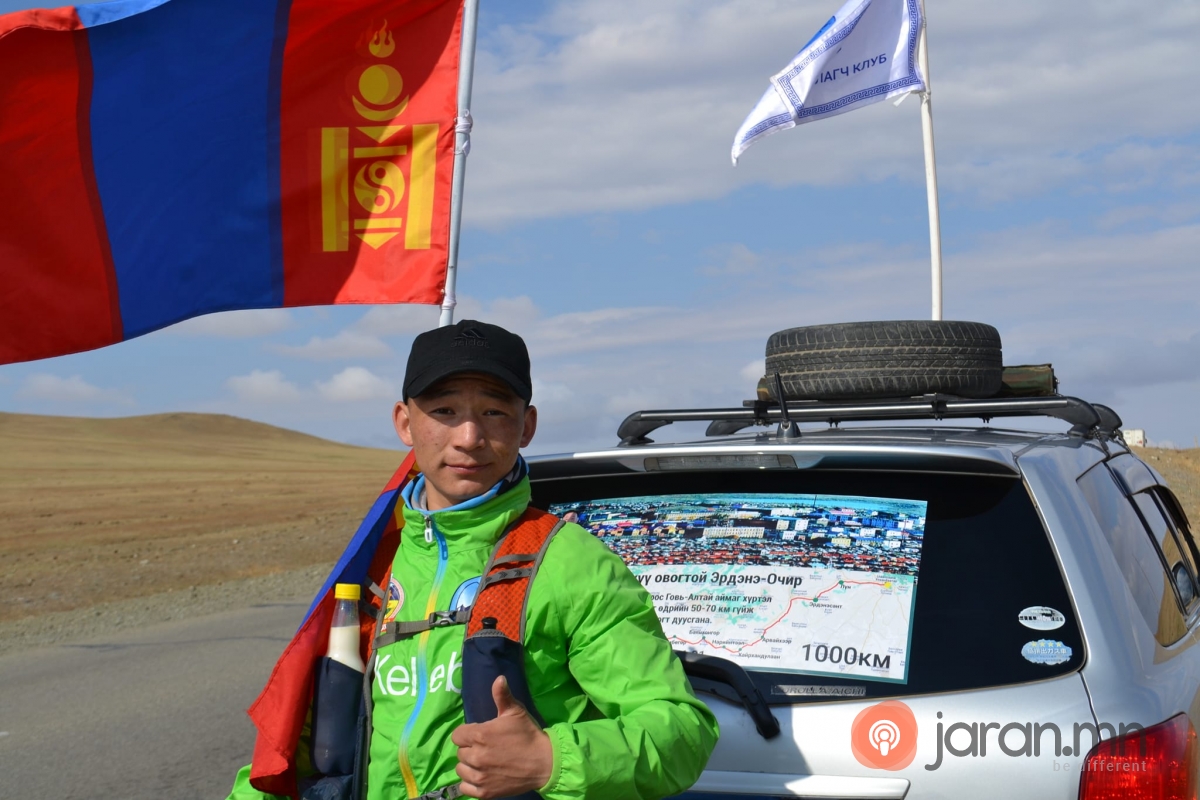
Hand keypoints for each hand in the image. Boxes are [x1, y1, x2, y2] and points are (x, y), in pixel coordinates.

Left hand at [451, 676, 552, 798]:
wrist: (544, 763)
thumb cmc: (528, 735)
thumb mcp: (516, 712)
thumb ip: (503, 696)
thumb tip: (499, 678)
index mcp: (480, 735)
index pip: (457, 735)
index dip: (467, 733)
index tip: (478, 735)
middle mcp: (476, 756)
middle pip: (460, 752)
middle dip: (470, 748)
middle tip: (485, 748)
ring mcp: (480, 776)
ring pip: (461, 770)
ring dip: (469, 766)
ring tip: (483, 762)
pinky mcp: (484, 792)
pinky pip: (465, 788)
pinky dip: (470, 783)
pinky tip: (482, 776)